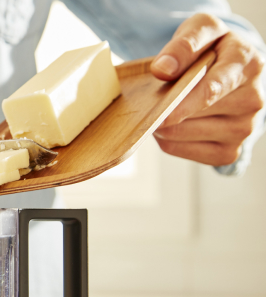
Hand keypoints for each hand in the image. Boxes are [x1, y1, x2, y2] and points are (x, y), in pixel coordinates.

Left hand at [151, 13, 263, 165]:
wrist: (228, 69)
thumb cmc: (212, 48)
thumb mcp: (201, 30)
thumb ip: (183, 45)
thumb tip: (162, 70)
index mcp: (247, 66)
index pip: (211, 90)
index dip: (180, 104)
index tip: (158, 110)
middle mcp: (252, 100)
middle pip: (193, 116)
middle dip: (165, 108)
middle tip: (157, 97)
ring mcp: (243, 129)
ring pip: (182, 135)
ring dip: (163, 124)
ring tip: (167, 108)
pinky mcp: (228, 152)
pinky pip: (181, 151)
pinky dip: (167, 140)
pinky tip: (173, 125)